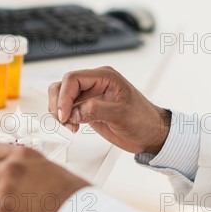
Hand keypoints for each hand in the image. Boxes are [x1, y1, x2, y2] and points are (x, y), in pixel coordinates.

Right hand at [48, 66, 171, 153]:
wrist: (150, 134)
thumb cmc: (143, 120)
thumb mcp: (121, 114)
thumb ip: (96, 110)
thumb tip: (74, 111)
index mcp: (105, 76)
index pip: (73, 79)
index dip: (64, 96)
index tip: (64, 114)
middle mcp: (95, 83)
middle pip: (63, 85)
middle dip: (59, 103)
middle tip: (65, 120)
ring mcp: (89, 96)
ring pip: (61, 96)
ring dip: (59, 111)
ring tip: (70, 124)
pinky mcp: (86, 108)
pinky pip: (66, 108)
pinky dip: (64, 117)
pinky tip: (73, 126)